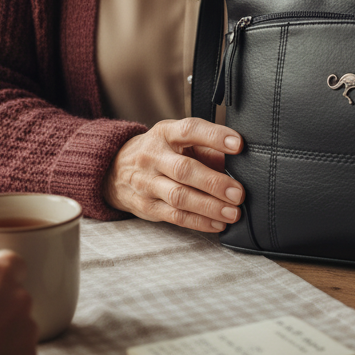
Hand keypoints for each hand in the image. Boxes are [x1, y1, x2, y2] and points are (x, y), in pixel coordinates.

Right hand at [103, 117, 245, 232]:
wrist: (115, 169)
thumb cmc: (159, 151)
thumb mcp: (178, 140)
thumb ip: (206, 149)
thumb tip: (238, 164)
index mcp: (166, 133)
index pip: (190, 130)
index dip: (215, 136)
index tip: (239, 145)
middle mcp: (153, 156)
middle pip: (184, 170)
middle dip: (214, 183)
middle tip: (238, 193)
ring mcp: (147, 182)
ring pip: (179, 197)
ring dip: (209, 207)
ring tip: (232, 212)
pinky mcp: (146, 206)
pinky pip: (175, 216)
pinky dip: (199, 222)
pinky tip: (218, 224)